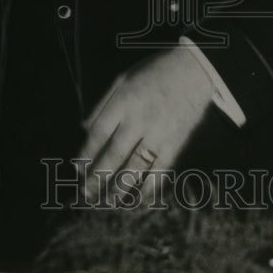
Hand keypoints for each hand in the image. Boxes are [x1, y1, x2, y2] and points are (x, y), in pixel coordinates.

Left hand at [77, 46, 214, 200]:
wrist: (195, 70)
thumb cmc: (155, 72)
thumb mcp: (123, 79)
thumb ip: (103, 104)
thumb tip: (84, 129)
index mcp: (124, 102)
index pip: (98, 134)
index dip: (86, 154)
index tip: (78, 169)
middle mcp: (139, 120)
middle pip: (113, 155)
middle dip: (97, 177)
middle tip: (87, 194)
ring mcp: (159, 133)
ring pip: (135, 168)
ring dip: (119, 188)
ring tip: (107, 202)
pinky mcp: (176, 143)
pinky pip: (160, 171)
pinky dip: (148, 188)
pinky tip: (138, 200)